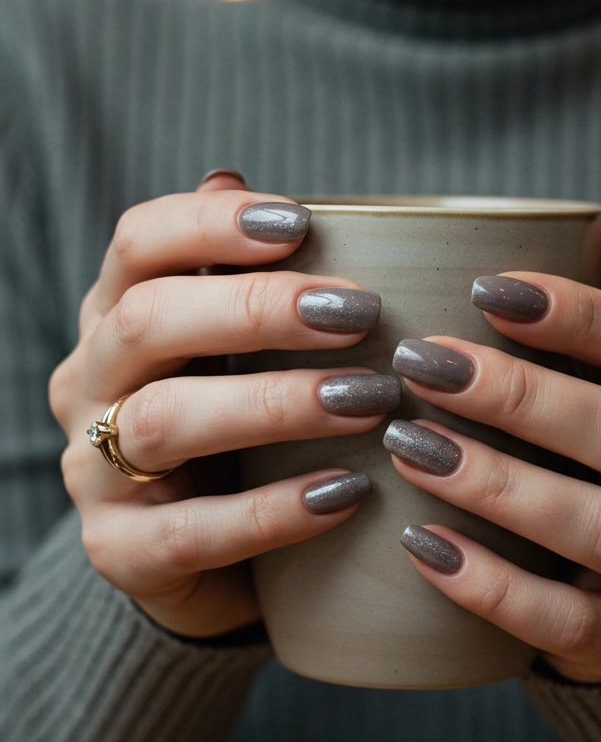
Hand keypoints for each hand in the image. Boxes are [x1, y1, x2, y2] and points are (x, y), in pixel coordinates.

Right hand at [49, 172, 398, 637]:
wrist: (212, 565)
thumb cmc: (243, 433)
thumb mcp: (241, 351)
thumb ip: (245, 276)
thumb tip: (235, 177)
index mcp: (117, 314)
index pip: (138, 243)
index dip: (212, 224)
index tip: (301, 223)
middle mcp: (91, 383)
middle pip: (146, 321)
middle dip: (255, 310)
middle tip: (358, 313)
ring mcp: (92, 470)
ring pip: (160, 421)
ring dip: (273, 403)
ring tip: (368, 400)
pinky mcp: (117, 552)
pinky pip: (187, 532)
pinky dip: (271, 512)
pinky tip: (345, 493)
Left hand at [389, 220, 600, 682]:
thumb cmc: (596, 466)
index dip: (578, 313)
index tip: (481, 287)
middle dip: (519, 396)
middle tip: (420, 364)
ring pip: (599, 527)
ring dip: (497, 483)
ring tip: (407, 447)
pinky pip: (565, 621)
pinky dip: (490, 584)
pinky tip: (421, 543)